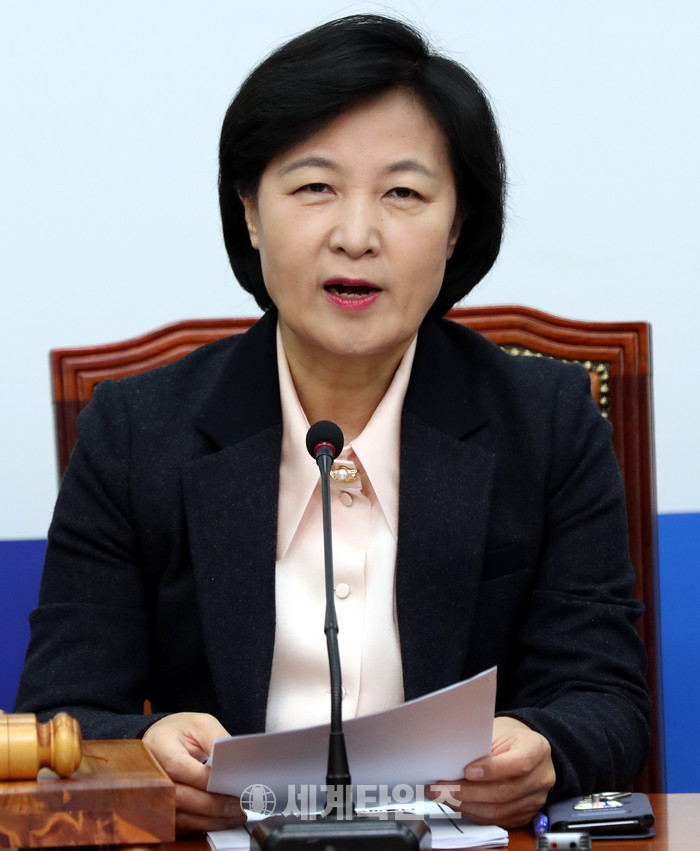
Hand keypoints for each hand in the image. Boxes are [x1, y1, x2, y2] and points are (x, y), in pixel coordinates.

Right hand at [142, 712, 244, 833]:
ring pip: (179, 816)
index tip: (228, 783)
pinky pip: (181, 824)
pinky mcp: (160, 811)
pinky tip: (222, 820)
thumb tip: (233, 763)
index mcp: (158, 745)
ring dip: (210, 820)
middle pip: (178, 796)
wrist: (161, 741)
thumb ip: (216, 739)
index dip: (202, 777)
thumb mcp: (201, 724)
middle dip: (211, 804)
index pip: (177, 766)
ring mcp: (152, 795)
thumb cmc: (182, 731)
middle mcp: (150, 773)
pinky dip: (203, 825)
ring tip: (236, 815)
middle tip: (238, 805)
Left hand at [426, 716, 555, 827]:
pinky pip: (498, 820)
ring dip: (466, 806)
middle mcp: (541, 777)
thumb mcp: (498, 730)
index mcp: (537, 749)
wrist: (525, 747)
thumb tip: (453, 760)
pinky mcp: (525, 814)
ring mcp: (535, 799)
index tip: (467, 770)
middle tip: (441, 788)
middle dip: (468, 792)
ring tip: (443, 797)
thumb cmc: (508, 736)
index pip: (519, 763)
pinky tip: (458, 804)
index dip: (492, 769)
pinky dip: (474, 813)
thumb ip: (482, 745)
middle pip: (505, 792)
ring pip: (499, 811)